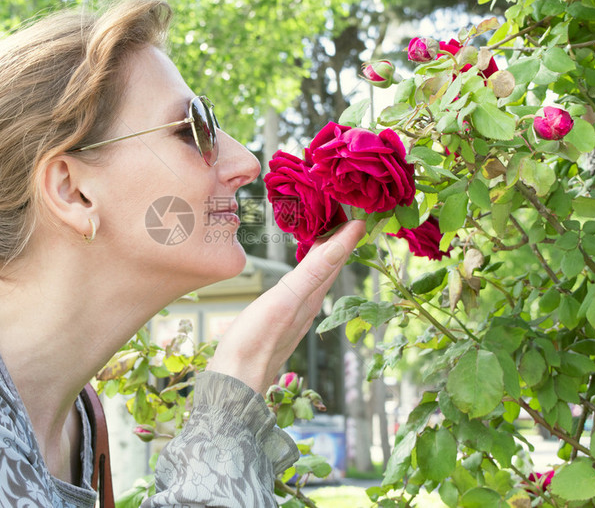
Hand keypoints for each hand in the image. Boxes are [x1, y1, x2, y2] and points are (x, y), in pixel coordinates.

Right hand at [207, 220, 366, 393]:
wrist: (235, 381)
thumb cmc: (255, 342)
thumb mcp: (286, 300)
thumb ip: (313, 271)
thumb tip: (342, 243)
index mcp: (312, 296)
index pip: (336, 258)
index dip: (347, 235)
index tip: (359, 213)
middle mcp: (309, 305)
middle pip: (329, 267)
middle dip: (338, 242)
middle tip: (344, 216)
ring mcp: (294, 314)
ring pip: (316, 278)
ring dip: (323, 256)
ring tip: (324, 236)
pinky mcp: (279, 321)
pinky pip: (300, 288)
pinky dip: (305, 271)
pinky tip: (299, 273)